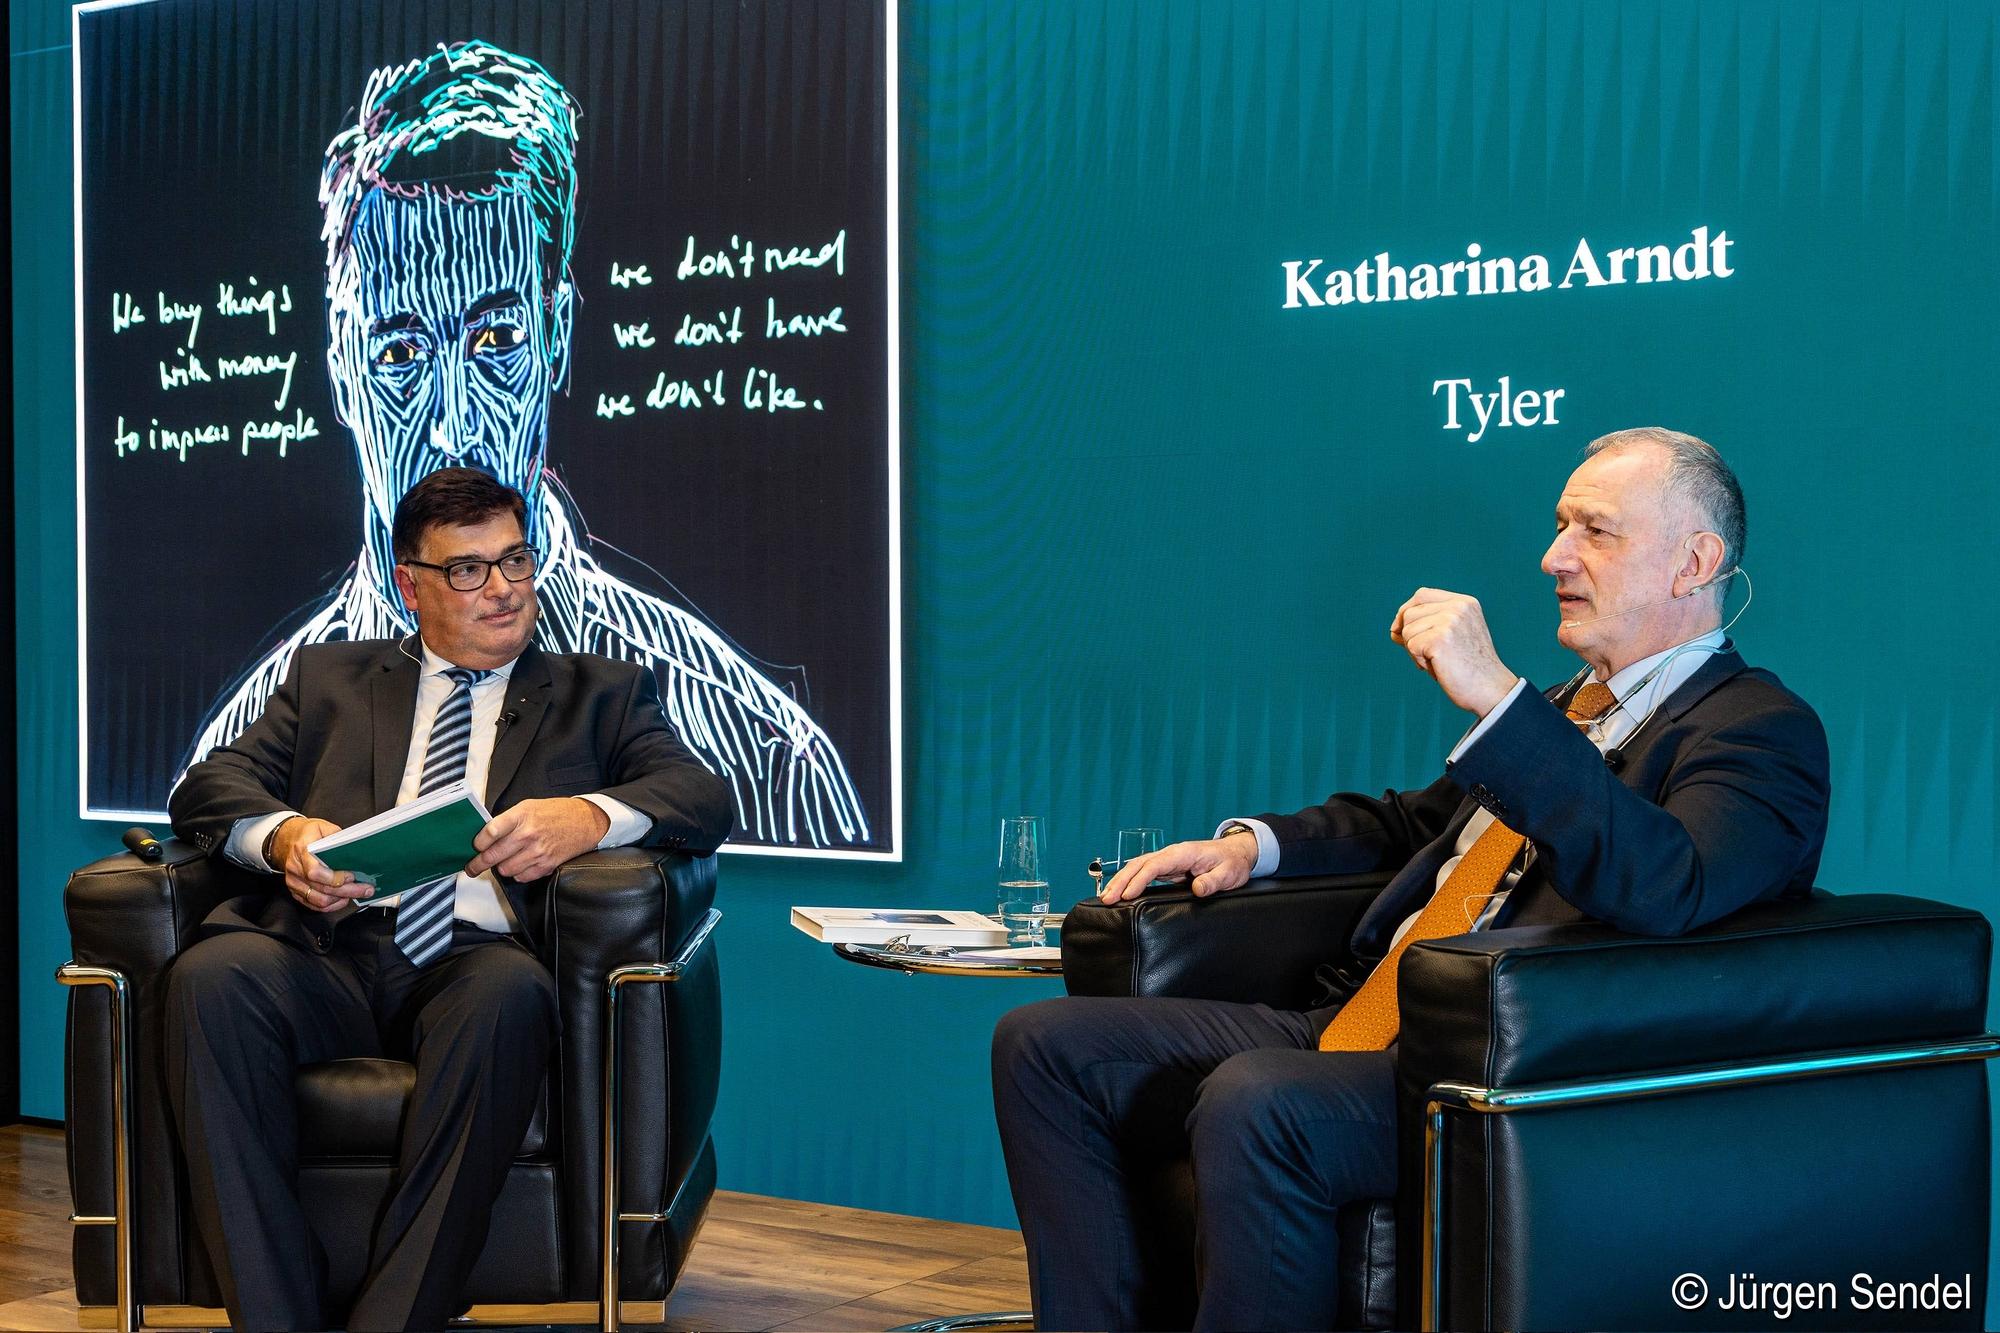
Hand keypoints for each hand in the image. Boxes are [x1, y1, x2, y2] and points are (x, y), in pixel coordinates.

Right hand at [272, 817, 371, 913]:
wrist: (285, 840)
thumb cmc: (306, 834)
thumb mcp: (322, 827)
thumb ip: (337, 838)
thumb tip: (355, 849)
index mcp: (302, 850)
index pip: (315, 872)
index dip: (335, 878)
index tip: (351, 876)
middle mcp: (296, 868)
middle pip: (322, 888)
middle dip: (347, 891)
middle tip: (365, 889)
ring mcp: (294, 882)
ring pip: (319, 900)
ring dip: (340, 900)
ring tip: (355, 893)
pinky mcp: (295, 891)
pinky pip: (313, 905)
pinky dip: (331, 905)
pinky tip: (342, 899)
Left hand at [466, 797, 609, 880]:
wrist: (585, 822)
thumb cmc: (557, 812)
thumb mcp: (529, 806)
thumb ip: (508, 819)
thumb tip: (486, 836)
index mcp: (522, 815)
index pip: (490, 832)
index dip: (478, 842)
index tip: (475, 846)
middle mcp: (528, 834)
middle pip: (493, 855)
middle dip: (478, 864)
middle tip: (472, 867)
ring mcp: (538, 851)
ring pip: (505, 870)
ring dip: (501, 867)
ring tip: (504, 861)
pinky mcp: (546, 865)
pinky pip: (521, 877)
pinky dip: (518, 874)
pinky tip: (521, 864)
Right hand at [1099, 832, 1258, 902]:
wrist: (1235, 853)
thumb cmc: (1231, 862)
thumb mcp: (1228, 874)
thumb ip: (1213, 881)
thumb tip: (1197, 888)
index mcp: (1183, 853)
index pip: (1155, 865)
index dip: (1139, 880)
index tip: (1128, 895)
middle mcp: (1171, 854)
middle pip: (1139, 864)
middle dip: (1121, 881)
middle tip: (1107, 898)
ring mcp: (1168, 860)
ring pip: (1138, 867)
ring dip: (1121, 880)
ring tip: (1107, 897)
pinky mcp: (1167, 867)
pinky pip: (1143, 872)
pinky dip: (1129, 880)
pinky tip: (1120, 891)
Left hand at [1389, 588, 1517, 715]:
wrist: (1489, 690)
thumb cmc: (1468, 668)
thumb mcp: (1451, 638)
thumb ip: (1428, 626)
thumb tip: (1393, 629)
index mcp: (1465, 603)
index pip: (1422, 595)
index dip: (1405, 611)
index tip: (1398, 629)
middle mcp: (1458, 607)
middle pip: (1410, 613)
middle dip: (1409, 636)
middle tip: (1426, 656)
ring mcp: (1450, 621)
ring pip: (1407, 630)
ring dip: (1415, 651)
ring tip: (1437, 662)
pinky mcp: (1440, 638)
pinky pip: (1411, 646)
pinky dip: (1419, 661)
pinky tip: (1438, 668)